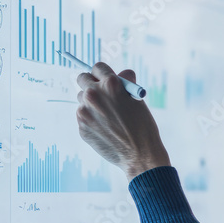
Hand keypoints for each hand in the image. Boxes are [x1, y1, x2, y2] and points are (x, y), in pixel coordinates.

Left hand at [75, 62, 170, 180]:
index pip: (98, 67)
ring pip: (81, 99)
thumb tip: (120, 73)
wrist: (139, 155)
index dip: (103, 73)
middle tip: (98, 91)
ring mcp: (85, 111)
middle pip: (82, 78)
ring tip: (107, 116)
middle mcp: (94, 94)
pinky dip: (91, 119)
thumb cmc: (142, 125)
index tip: (104, 78)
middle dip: (90, 83)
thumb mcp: (137, 98)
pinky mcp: (81, 126)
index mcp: (110, 84)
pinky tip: (105, 128)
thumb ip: (125, 83)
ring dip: (90, 103)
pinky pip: (83, 116)